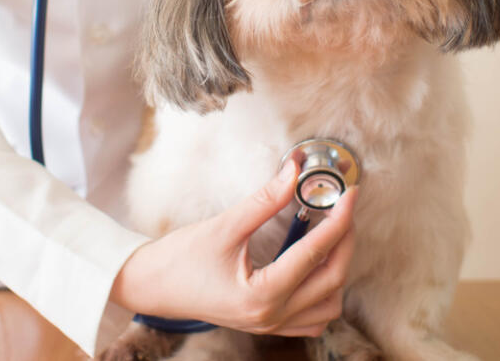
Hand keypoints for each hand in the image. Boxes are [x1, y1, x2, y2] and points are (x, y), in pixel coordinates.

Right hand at [110, 158, 358, 336]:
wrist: (150, 287)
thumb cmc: (180, 259)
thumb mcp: (223, 226)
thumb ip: (263, 201)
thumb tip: (293, 172)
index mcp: (262, 295)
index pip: (315, 253)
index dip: (339, 220)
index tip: (349, 195)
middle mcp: (271, 317)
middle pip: (332, 280)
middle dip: (344, 241)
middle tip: (344, 209)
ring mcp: (270, 326)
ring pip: (328, 305)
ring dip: (337, 270)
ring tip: (329, 236)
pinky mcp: (266, 325)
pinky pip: (313, 319)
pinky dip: (324, 293)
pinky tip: (314, 266)